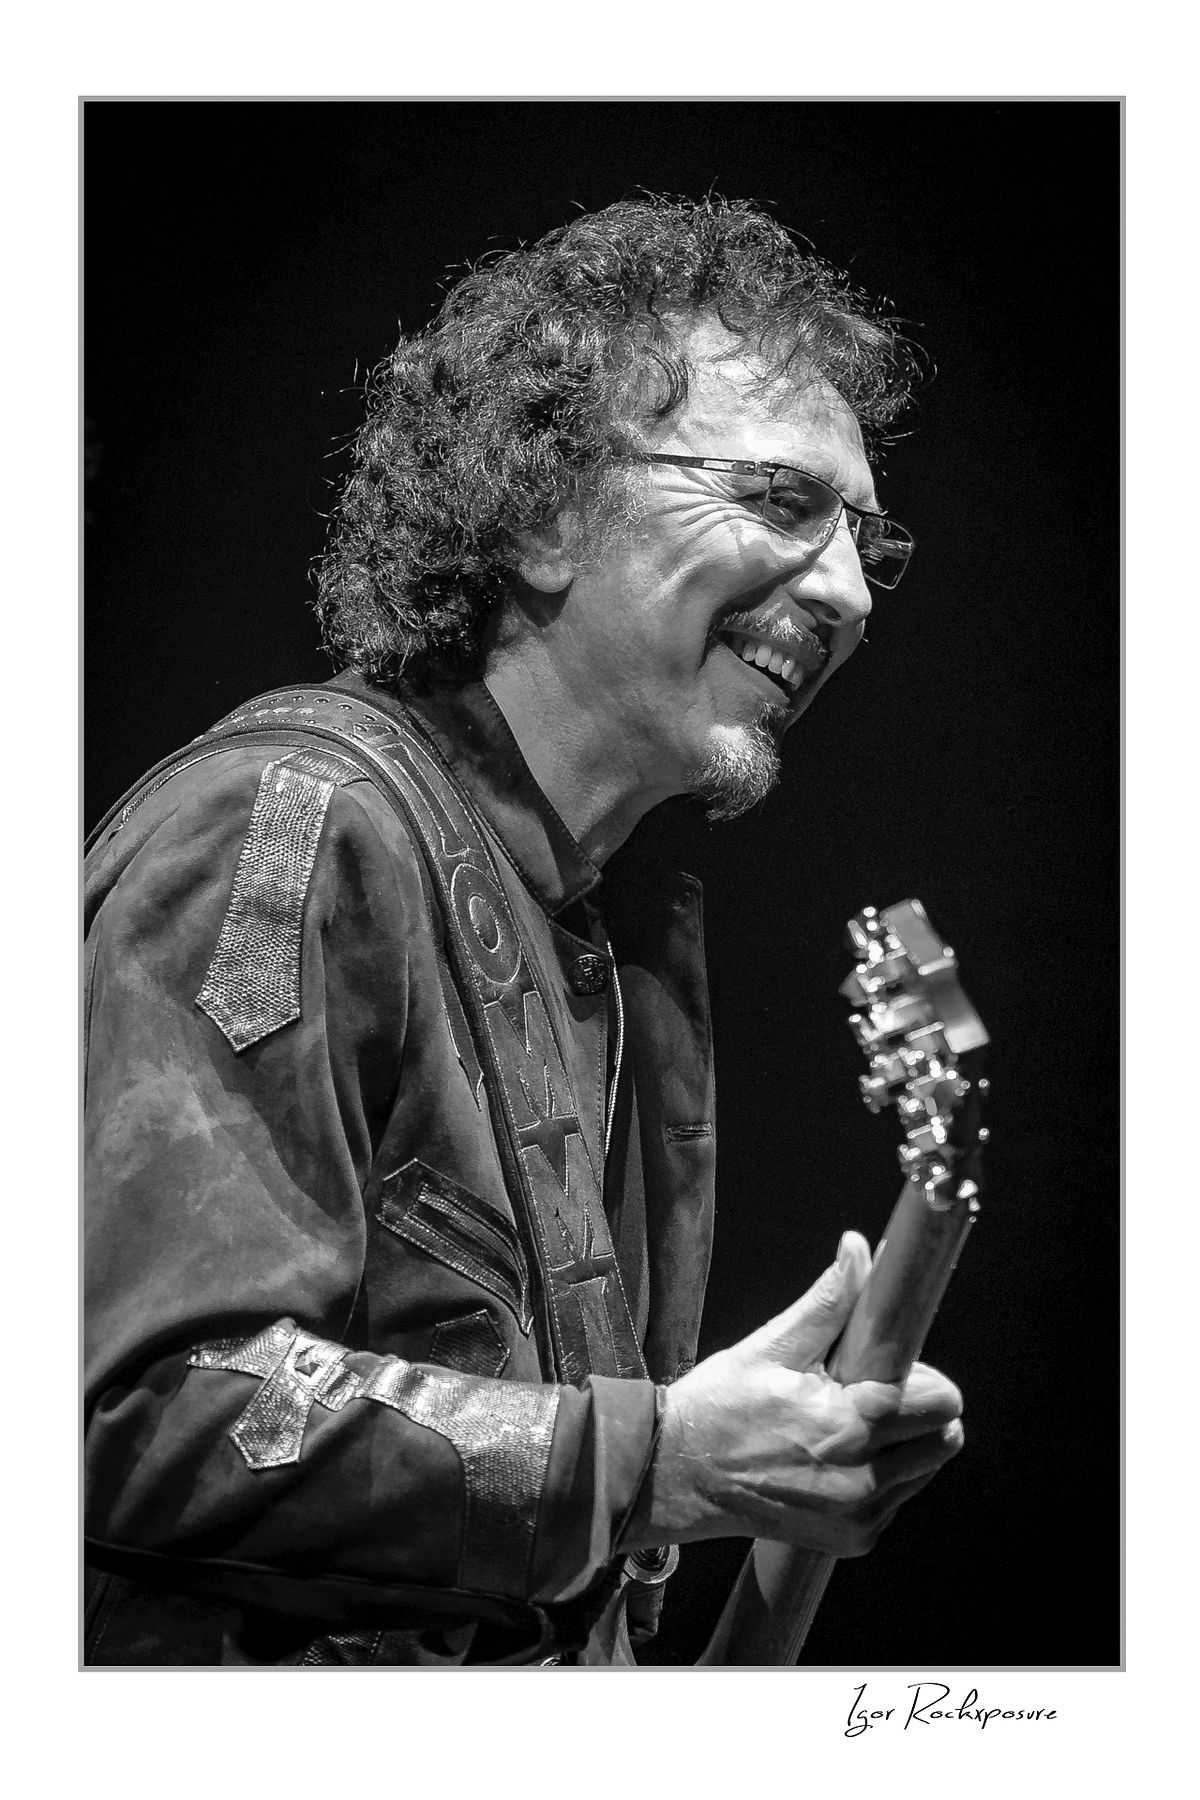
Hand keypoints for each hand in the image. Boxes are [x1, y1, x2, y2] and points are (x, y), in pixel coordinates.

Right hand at [624, 1232, 963, 1557]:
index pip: (942, 1403)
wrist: (677, 1475)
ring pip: (925, 1470)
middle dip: (920, 1409)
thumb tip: (858, 1249)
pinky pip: (897, 1499)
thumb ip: (827, 1302)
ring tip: (846, 1425)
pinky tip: (835, 1457)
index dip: (922, 1375)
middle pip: (945, 1439)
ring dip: (903, 1444)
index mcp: (848, 1427)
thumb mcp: (770, 1346)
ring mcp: (860, 1517)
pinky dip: (881, 1475)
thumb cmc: (719, 1408)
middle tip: (869, 1394)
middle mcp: (863, 1480)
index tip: (889, 1366)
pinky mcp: (854, 1540)